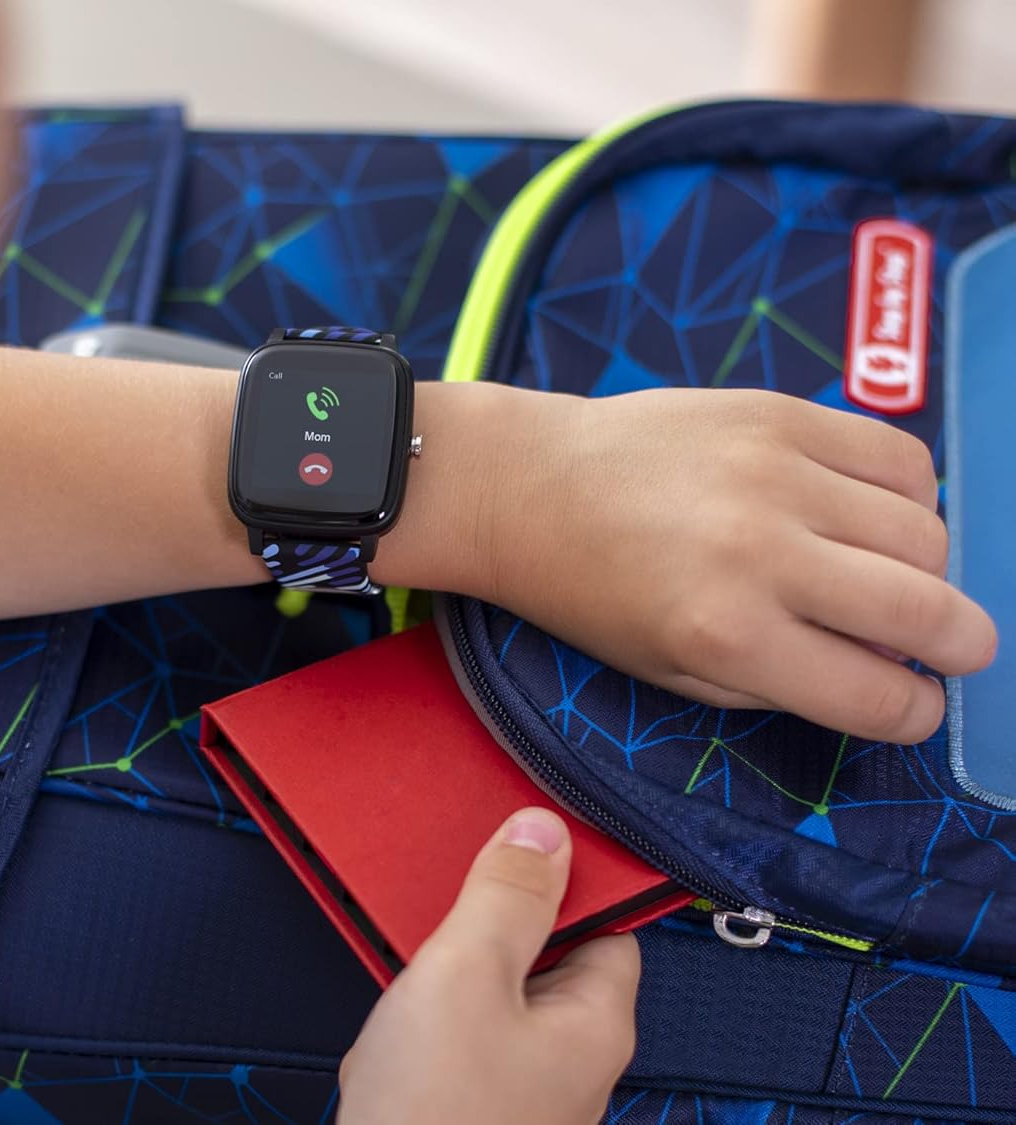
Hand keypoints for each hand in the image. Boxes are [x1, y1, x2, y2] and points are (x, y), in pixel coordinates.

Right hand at [338, 808, 638, 1124]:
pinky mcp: (477, 1110)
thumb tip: (545, 830)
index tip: (514, 848)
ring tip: (408, 990)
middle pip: (540, 958)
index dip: (561, 881)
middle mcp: (572, 1062)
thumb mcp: (467, 972)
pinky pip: (458, 1044)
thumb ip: (506, 895)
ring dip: (442, 983)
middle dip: (481, 933)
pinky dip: (423, 1029)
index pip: (605, 923)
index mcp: (596, 1023)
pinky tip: (391, 1039)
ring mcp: (524, 1092)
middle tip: (442, 917)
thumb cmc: (435, 1112)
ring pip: (489, 1001)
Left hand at [464, 386, 996, 743]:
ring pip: (926, 532)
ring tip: (883, 575)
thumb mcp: (671, 672)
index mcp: (728, 637)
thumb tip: (883, 673)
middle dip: (961, 646)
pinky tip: (869, 513)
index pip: (879, 695)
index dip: (914, 711)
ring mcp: (775, 475)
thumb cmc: (590, 593)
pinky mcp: (778, 414)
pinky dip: (908, 494)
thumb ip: (782, 684)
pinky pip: (899, 457)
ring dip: (925, 569)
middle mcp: (761, 555)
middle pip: (929, 611)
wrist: (525, 485)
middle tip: (953, 648)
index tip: (913, 703)